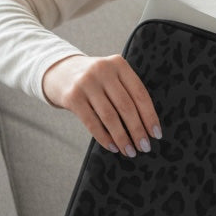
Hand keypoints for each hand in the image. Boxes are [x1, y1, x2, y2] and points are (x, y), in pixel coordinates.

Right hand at [42, 53, 161, 156]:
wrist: (59, 72)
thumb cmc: (96, 80)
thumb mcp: (112, 76)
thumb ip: (127, 92)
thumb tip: (147, 127)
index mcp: (119, 64)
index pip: (140, 93)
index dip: (150, 116)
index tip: (156, 134)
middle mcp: (103, 70)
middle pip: (126, 106)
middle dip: (138, 130)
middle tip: (145, 147)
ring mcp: (86, 83)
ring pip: (110, 116)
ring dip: (122, 138)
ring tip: (130, 151)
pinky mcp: (72, 97)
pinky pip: (92, 122)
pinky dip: (104, 137)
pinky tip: (113, 147)